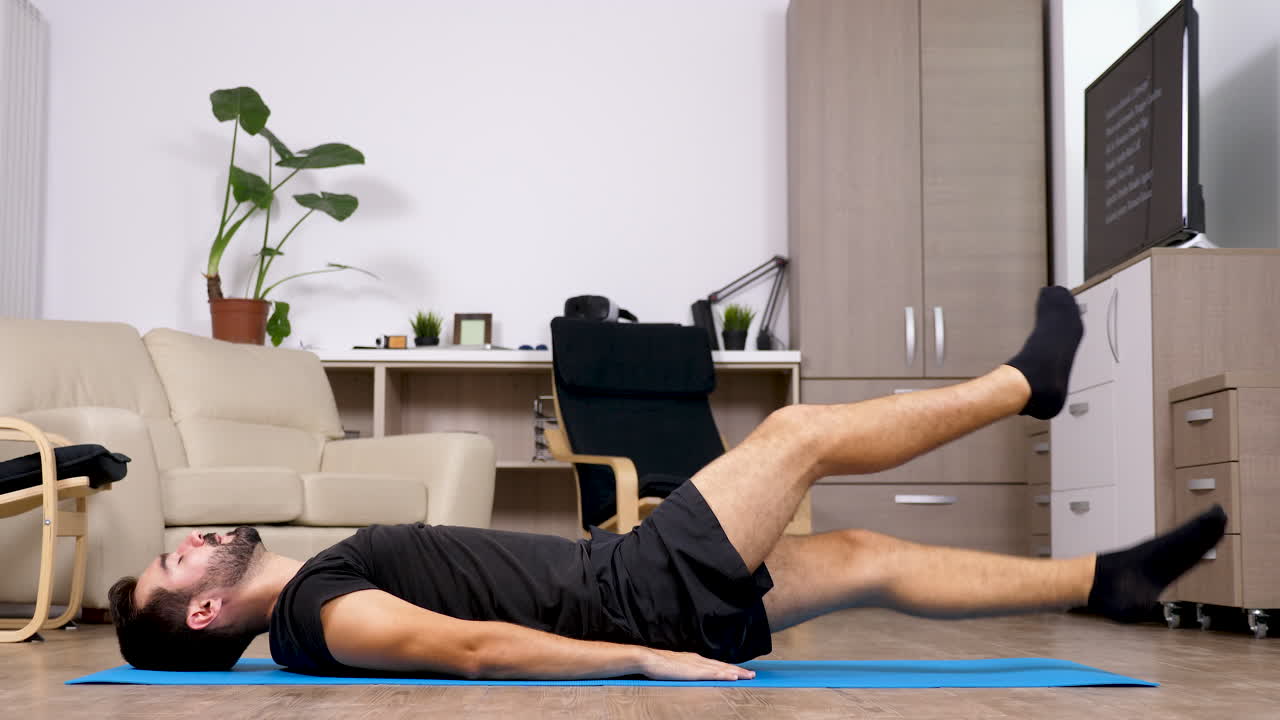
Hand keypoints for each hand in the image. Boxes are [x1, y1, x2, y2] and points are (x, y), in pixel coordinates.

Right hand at [639, 648, 755, 681]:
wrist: (649, 659)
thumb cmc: (658, 664)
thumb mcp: (675, 666)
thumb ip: (685, 669)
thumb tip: (690, 674)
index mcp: (694, 659)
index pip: (716, 664)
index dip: (729, 668)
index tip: (740, 671)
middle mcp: (699, 660)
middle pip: (722, 666)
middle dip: (738, 670)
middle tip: (753, 674)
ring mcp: (697, 665)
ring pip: (721, 669)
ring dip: (736, 672)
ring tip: (749, 676)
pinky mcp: (694, 671)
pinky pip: (713, 674)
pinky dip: (725, 675)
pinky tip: (734, 677)